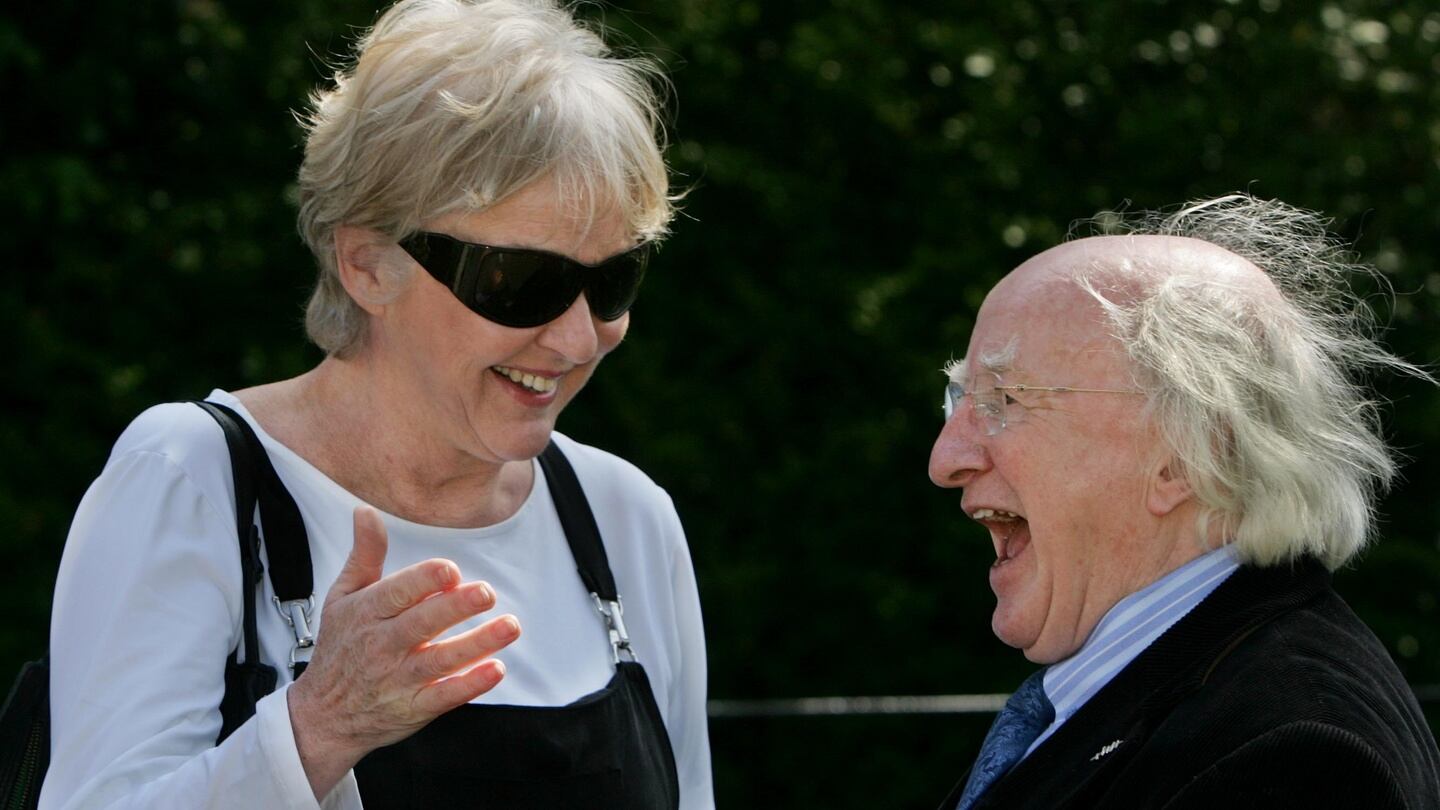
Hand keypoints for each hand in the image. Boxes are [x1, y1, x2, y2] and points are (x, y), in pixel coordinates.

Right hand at [287, 505, 520, 796]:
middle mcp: (382, 645)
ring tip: (510, 626)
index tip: (450, 570)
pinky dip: (471, 684)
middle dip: (455, 607)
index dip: (424, 580)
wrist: (322, 717)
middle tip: (486, 593)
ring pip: (441, 660)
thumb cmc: (340, 648)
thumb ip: (364, 555)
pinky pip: (445, 696)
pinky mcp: (414, 707)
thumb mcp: (343, 598)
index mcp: (366, 613)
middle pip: (422, 623)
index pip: (396, 593)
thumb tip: (366, 512)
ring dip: (478, 643)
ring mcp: (399, 678)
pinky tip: (496, 668)